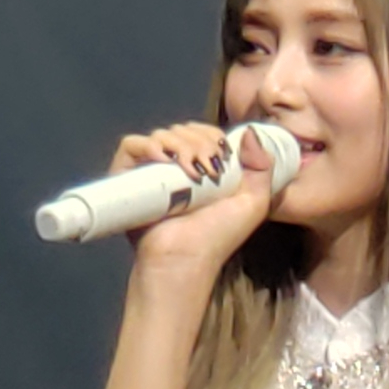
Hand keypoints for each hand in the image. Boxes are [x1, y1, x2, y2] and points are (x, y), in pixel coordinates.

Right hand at [117, 119, 279, 291]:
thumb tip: (251, 132)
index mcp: (200, 169)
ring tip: (190, 173)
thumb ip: (262, 168)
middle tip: (207, 170)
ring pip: (161, 135)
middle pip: (182, 130)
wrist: (185, 258)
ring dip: (180, 145)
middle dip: (198, 141)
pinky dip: (147, 145)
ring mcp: (148, 171)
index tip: (221, 157)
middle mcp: (173, 168)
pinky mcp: (126, 176)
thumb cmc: (217, 236)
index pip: (201, 132)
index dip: (212, 135)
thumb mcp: (253, 203)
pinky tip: (163, 160)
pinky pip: (131, 145)